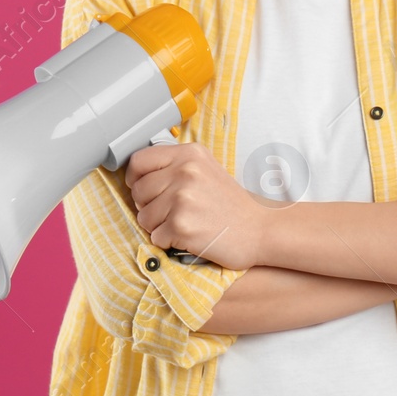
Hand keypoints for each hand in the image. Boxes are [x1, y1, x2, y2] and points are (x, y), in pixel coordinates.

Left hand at [124, 141, 266, 269]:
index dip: (135, 178)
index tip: (143, 188)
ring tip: (184, 224)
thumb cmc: (231, 204)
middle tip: (172, 212)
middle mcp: (184, 172)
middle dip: (148, 206)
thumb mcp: (205, 169)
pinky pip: (156, 237)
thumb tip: (138, 174)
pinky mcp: (181, 225)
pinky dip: (168, 241)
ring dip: (159, 226)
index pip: (138, 161)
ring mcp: (182, 198)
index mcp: (189, 154)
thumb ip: (175, 165)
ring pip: (143, 216)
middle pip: (138, 191)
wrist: (261, 230)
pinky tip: (189, 236)